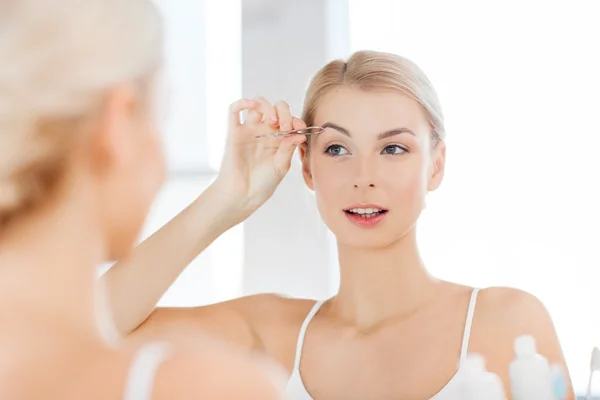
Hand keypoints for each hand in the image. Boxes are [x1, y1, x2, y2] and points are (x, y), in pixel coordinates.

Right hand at [211, 97, 306, 220]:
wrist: (242, 195)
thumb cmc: (262, 183)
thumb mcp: (281, 167)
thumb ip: (288, 149)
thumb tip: (299, 134)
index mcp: (279, 139)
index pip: (290, 120)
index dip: (296, 120)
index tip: (298, 129)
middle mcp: (265, 132)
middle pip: (275, 108)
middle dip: (284, 112)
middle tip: (285, 126)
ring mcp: (250, 131)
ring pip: (257, 105)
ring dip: (267, 107)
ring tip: (272, 121)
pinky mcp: (234, 132)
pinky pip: (234, 110)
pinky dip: (242, 102)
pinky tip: (251, 105)